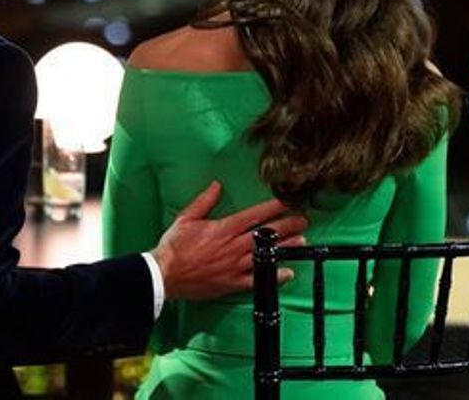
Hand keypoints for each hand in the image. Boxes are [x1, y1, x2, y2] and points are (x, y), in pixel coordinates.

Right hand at [151, 181, 307, 299]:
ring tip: (301, 241)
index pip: (254, 216)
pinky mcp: (231, 283)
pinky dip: (273, 277)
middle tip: (303, 220)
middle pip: (266, 235)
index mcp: (223, 229)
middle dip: (288, 226)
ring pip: (266, 256)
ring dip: (286, 248)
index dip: (273, 208)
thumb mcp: (186, 218)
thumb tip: (216, 185)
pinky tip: (286, 273)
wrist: (165, 275)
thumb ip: (204, 201)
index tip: (287, 202)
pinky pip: (257, 280)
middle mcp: (232, 247)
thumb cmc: (174, 247)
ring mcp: (234, 266)